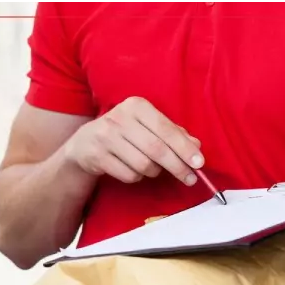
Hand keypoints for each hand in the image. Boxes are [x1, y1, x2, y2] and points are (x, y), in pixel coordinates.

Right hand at [63, 96, 203, 185]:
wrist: (85, 143)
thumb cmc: (124, 134)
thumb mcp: (147, 127)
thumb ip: (172, 134)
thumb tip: (196, 147)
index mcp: (136, 106)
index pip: (166, 129)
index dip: (184, 148)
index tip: (199, 163)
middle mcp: (120, 118)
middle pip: (156, 149)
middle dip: (177, 166)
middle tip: (189, 178)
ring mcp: (106, 137)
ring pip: (143, 165)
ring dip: (153, 172)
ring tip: (151, 168)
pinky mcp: (97, 155)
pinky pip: (129, 175)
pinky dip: (136, 177)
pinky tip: (132, 169)